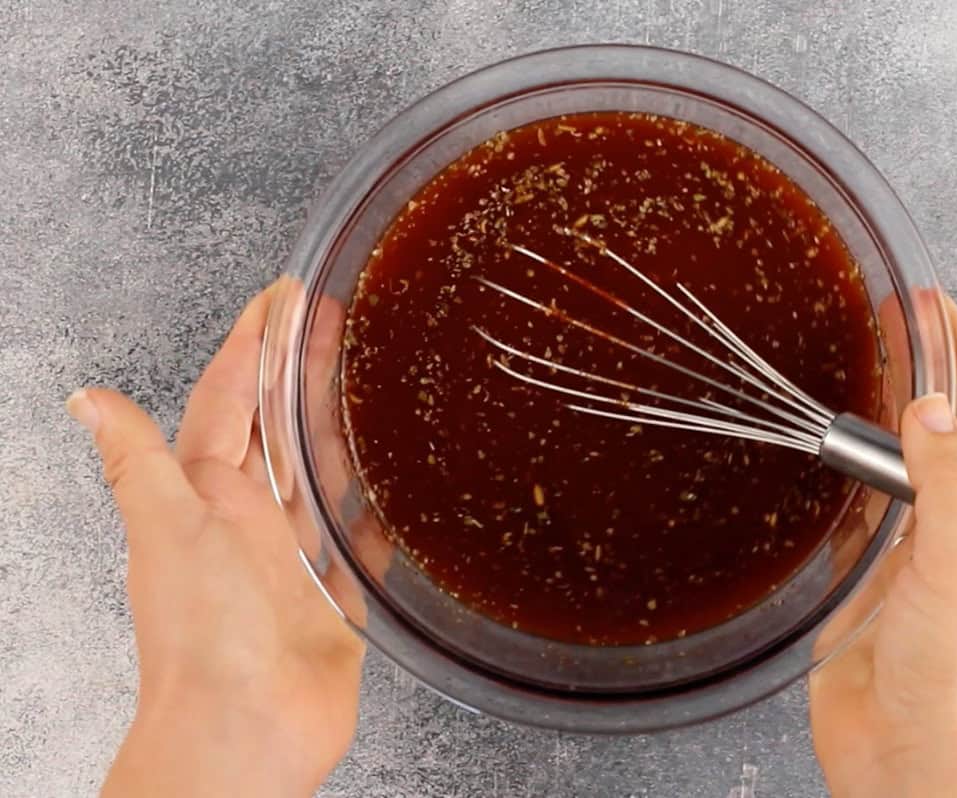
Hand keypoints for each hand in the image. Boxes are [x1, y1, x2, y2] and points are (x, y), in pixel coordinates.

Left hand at [69, 284, 364, 797]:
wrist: (243, 730)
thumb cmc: (203, 637)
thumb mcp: (169, 530)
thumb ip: (138, 463)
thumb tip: (85, 400)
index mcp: (208, 493)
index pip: (231, 397)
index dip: (253, 342)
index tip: (280, 298)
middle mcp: (249, 517)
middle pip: (280, 425)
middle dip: (302, 369)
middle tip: (337, 319)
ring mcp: (293, 554)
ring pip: (319, 471)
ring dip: (338, 423)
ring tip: (367, 376)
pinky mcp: (334, 591)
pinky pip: (358, 535)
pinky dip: (373, 504)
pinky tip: (394, 480)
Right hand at [809, 298, 956, 797]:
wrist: (905, 763)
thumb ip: (947, 485)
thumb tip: (933, 409)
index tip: (934, 308)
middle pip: (944, 438)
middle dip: (923, 377)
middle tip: (894, 320)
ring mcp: (914, 561)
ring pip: (900, 471)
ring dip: (882, 423)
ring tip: (862, 367)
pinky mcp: (868, 586)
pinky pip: (858, 516)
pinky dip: (846, 478)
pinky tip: (832, 454)